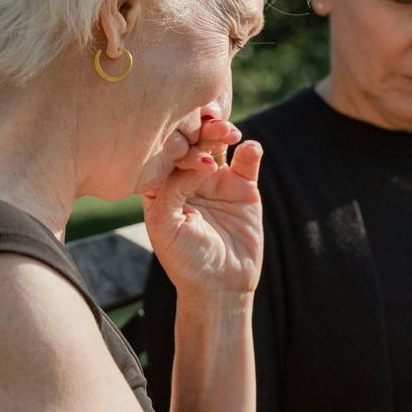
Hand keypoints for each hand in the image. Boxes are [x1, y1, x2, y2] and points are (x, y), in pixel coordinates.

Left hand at [142, 124, 263, 297]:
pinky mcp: (244, 188)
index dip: (175, 139)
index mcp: (161, 186)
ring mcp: (217, 181)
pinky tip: (248, 148)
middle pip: (193, 142)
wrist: (220, 287)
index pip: (166, 152)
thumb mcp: (166, 226)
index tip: (186, 142)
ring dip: (223, 133)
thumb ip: (171, 190)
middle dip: (201, 129)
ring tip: (230, 133)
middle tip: (212, 124)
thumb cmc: (185, 261)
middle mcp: (187, 179)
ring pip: (219, 145)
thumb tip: (197, 160)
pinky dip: (250, 150)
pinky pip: (248, 161)